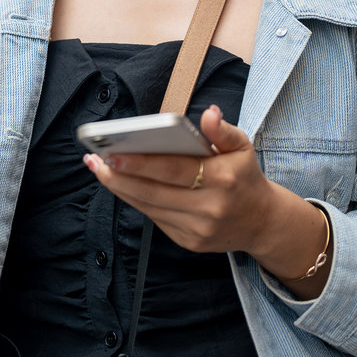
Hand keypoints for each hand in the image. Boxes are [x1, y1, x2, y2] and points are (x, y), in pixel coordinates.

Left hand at [83, 104, 331, 295]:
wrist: (262, 223)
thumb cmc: (245, 177)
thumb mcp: (242, 147)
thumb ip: (222, 130)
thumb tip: (208, 113)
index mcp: (223, 179)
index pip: (174, 170)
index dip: (141, 163)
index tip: (112, 154)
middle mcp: (210, 208)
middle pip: (154, 192)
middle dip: (119, 176)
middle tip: (94, 159)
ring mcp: (198, 229)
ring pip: (149, 207)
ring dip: (120, 188)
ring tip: (99, 168)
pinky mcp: (189, 243)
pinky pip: (155, 219)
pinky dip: (135, 201)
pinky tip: (120, 184)